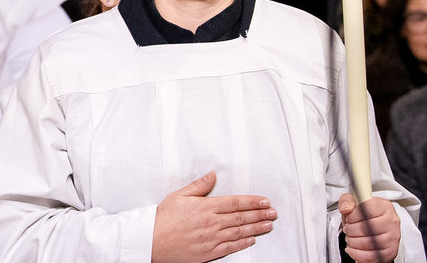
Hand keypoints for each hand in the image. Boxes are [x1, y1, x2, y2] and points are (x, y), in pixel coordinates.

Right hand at [151, 171, 276, 262]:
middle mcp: (211, 223)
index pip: (234, 203)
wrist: (153, 241)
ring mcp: (211, 238)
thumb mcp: (179, 196)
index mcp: (205, 207)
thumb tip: (213, 175)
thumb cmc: (164, 218)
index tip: (264, 201)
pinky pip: (231, 247)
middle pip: (241, 217)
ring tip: (268, 225)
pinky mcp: (209, 252)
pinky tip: (252, 240)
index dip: (251, 202)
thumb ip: (199, 186)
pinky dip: (243, 243)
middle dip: (259, 214)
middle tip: (273, 213)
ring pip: (239, 232)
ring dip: (256, 228)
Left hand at [339, 194, 400, 261]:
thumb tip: (346, 209)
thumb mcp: (353, 200)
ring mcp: (393, 237)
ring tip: (350, 238)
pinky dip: (358, 254)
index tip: (349, 218)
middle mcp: (391, 221)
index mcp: (384, 206)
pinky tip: (353, 248)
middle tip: (347, 229)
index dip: (353, 216)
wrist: (373, 224)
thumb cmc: (364, 213)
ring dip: (353, 242)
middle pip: (367, 228)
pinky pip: (372, 256)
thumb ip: (347, 200)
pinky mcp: (391, 251)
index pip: (366, 210)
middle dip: (351, 230)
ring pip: (369, 243)